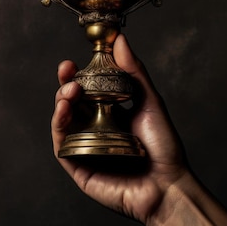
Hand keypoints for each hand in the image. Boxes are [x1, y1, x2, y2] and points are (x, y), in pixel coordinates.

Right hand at [51, 34, 187, 223]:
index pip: (88, 90)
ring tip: (69, 90)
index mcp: (110, 115)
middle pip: (71, 103)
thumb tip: (120, 40)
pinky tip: (63, 110)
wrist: (168, 185)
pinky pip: (61, 145)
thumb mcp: (150, 102)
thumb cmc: (164, 147)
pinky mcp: (78, 167)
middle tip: (67, 70)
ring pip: (62, 121)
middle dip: (65, 84)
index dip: (78, 74)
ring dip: (60, 102)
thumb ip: (133, 72)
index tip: (75, 60)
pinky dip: (58, 125)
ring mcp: (85, 148)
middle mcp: (95, 130)